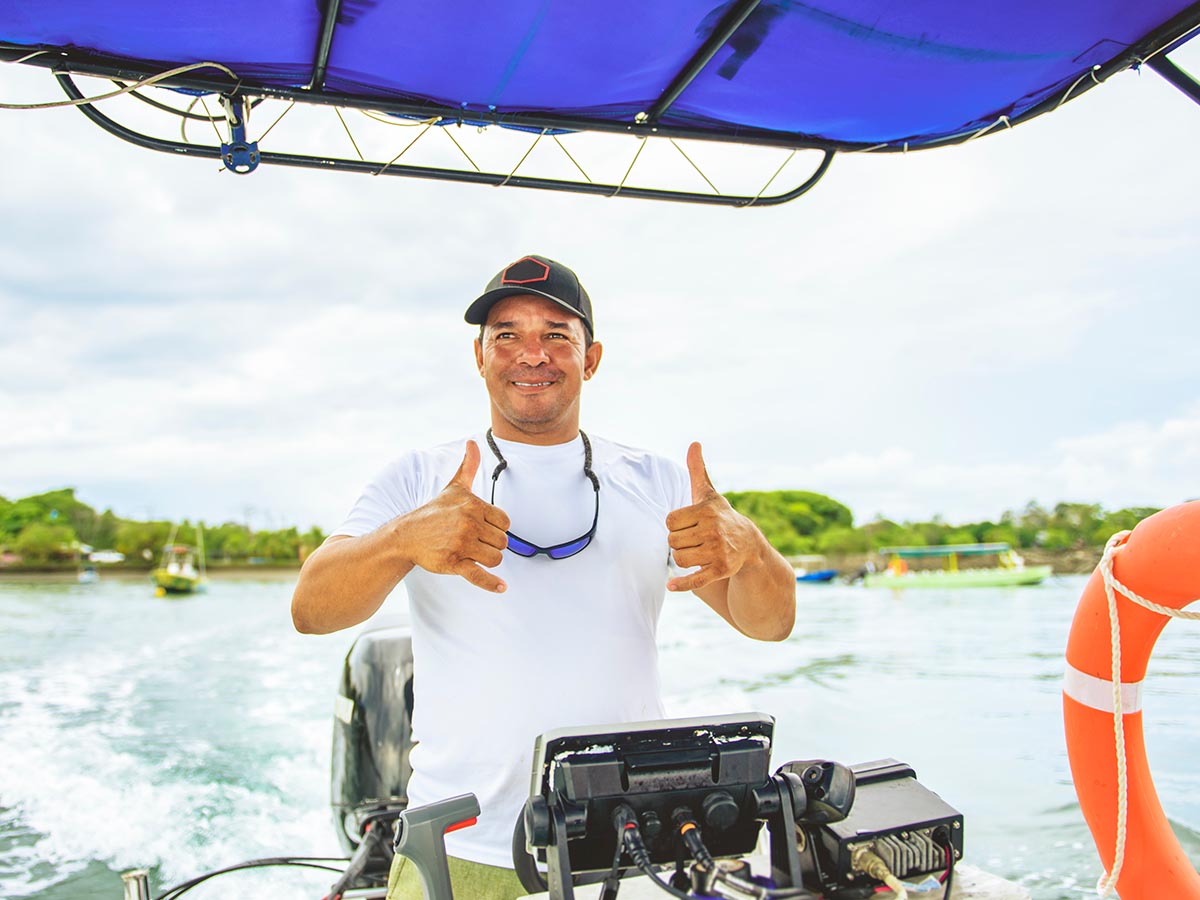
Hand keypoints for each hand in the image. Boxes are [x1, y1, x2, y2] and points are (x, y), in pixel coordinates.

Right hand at [398, 440, 510, 592]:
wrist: (407, 535)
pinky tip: (502, 587)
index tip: (481, 527)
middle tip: (473, 541)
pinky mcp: (453, 563)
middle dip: (491, 544)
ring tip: (471, 553)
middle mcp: (468, 523)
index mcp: (473, 505)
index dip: (495, 528)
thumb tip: (472, 442)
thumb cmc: (434, 512)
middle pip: (502, 542)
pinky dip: (491, 583)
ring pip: (495, 558)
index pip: (505, 523)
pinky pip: (478, 575)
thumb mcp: (454, 488)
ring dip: (487, 559)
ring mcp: (461, 544)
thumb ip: (467, 466)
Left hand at [666, 442, 758, 592]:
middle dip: (679, 542)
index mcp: (706, 512)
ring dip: (682, 558)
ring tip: (695, 552)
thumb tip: (694, 443)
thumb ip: (698, 470)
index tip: (688, 524)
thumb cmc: (721, 516)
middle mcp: (712, 531)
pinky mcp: (720, 570)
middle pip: (672, 541)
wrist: (748, 544)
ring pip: (679, 559)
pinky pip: (695, 579)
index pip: (670, 522)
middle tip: (693, 540)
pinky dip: (682, 585)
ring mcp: (717, 551)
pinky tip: (671, 587)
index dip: (675, 525)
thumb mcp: (709, 494)